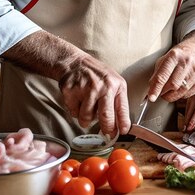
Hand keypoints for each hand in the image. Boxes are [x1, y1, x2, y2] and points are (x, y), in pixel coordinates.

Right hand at [3, 31, 130, 137]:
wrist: (75, 63)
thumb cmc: (96, 75)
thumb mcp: (113, 83)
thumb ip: (117, 102)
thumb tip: (121, 125)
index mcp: (116, 85)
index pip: (122, 109)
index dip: (123, 124)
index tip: (122, 132)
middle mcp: (102, 87)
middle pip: (105, 117)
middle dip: (106, 128)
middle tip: (106, 131)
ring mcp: (86, 89)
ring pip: (86, 119)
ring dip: (86, 118)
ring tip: (87, 106)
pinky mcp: (71, 92)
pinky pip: (73, 113)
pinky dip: (75, 110)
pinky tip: (77, 99)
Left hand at [147, 30, 194, 103]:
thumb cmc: (178, 56)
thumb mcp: (165, 59)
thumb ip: (157, 73)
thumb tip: (151, 89)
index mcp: (174, 56)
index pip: (163, 76)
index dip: (156, 88)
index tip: (151, 97)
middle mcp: (186, 63)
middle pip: (172, 85)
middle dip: (163, 92)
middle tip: (159, 91)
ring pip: (180, 92)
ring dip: (171, 95)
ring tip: (168, 91)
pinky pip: (187, 94)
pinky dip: (180, 95)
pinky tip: (178, 90)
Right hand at [184, 68, 194, 130]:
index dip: (194, 121)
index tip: (190, 129)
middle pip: (189, 113)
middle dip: (187, 123)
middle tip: (186, 133)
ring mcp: (191, 95)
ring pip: (186, 109)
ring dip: (186, 119)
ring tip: (185, 128)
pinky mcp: (189, 94)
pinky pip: (186, 105)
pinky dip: (186, 112)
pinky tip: (186, 118)